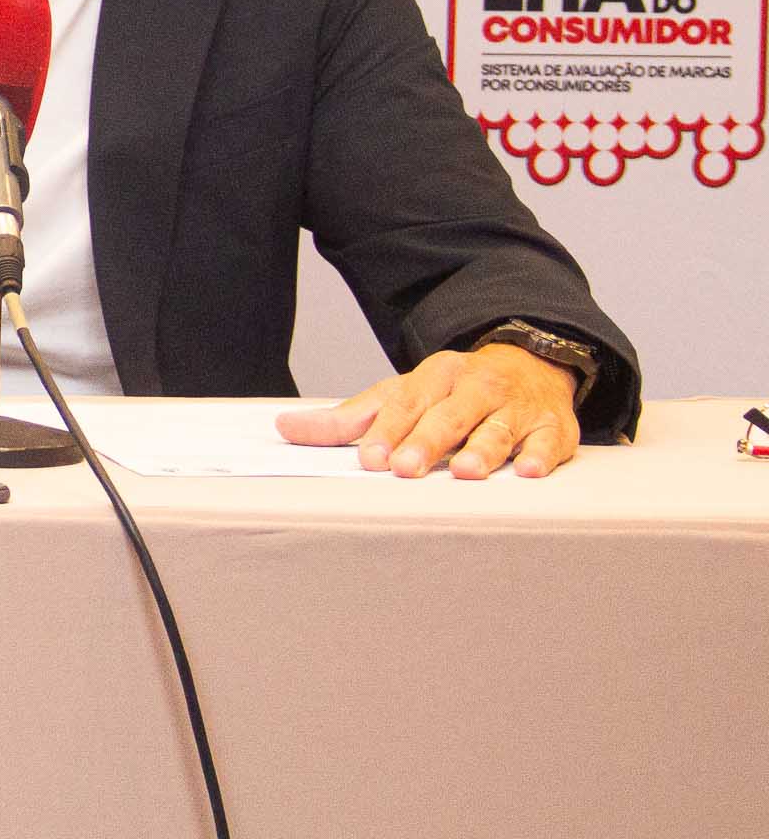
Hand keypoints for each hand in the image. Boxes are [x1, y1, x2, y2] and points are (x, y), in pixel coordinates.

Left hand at [275, 345, 581, 477]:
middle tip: (406, 469)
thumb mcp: (400, 395)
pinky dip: (538, 455)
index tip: (370, 459)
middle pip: (448, 416)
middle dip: (427, 442)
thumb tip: (285, 429)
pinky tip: (526, 471)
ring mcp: (517, 407)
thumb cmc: (452, 393)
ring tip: (465, 473)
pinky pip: (547, 442)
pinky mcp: (553, 428)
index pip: (405, 405)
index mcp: (434, 376)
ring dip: (481, 450)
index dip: (387, 432)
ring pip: (496, 428)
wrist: (530, 364)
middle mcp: (475, 387)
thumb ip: (348, 419)